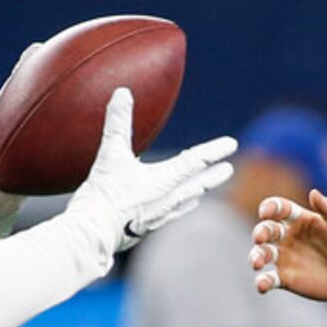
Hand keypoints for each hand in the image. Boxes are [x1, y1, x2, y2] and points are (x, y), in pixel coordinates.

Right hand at [71, 87, 236, 254]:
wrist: (94, 234)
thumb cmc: (104, 195)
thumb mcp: (110, 154)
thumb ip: (117, 122)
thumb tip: (122, 93)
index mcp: (165, 181)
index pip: (196, 161)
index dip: (214, 150)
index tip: (232, 144)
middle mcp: (168, 199)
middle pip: (197, 184)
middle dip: (213, 176)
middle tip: (229, 170)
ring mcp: (158, 216)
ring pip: (185, 201)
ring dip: (197, 191)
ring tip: (203, 189)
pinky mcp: (146, 228)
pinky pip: (170, 214)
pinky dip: (178, 207)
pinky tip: (175, 208)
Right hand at [251, 190, 326, 300]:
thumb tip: (313, 193)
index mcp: (301, 219)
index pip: (279, 209)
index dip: (270, 207)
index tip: (266, 212)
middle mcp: (289, 237)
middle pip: (266, 230)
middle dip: (260, 232)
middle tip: (261, 238)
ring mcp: (286, 258)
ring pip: (262, 254)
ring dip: (256, 256)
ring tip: (257, 262)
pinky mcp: (286, 279)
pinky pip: (269, 279)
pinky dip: (262, 282)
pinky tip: (262, 285)